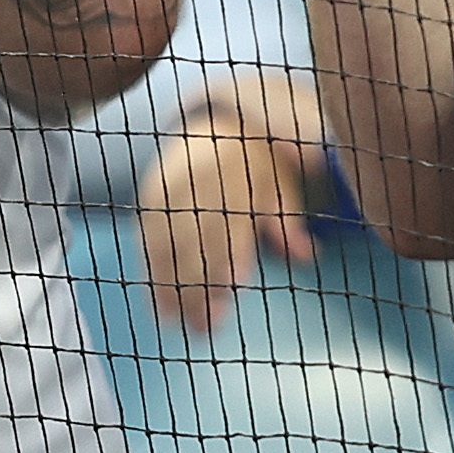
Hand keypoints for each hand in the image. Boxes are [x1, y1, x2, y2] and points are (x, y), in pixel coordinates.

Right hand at [138, 79, 330, 335]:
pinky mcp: (149, 203)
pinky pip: (147, 243)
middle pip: (194, 235)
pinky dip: (152, 277)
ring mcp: (166, 189)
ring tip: (180, 325)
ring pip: (167, 242)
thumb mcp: (280, 186)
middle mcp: (193, 177)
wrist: (214, 128)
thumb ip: (288, 222)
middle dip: (199, 281)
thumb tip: (306, 255)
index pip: (229, 215)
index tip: (234, 285)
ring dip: (171, 286)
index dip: (230, 250)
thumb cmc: (258, 170)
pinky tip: (160, 308)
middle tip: (207, 324)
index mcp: (232, 169)